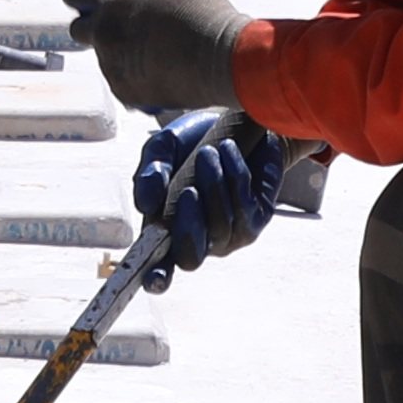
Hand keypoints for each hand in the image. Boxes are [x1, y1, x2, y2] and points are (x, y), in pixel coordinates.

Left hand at [79, 0, 248, 117]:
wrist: (225, 62)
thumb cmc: (203, 14)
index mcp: (113, 4)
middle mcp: (105, 36)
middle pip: (78, 29)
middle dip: (94, 24)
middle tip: (125, 22)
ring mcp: (113, 67)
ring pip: (102, 55)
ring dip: (118, 48)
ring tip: (156, 46)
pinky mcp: (126, 92)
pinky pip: (118, 78)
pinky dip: (131, 72)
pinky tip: (159, 65)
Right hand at [126, 104, 287, 276]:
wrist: (238, 122)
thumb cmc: (192, 141)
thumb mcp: (163, 148)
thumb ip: (150, 173)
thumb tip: (145, 205)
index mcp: (167, 230)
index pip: (159, 267)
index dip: (156, 277)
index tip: (153, 280)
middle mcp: (199, 240)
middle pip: (190, 258)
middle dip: (188, 227)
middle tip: (188, 191)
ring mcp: (230, 235)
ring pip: (220, 227)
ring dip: (214, 185)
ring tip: (209, 152)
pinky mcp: (256, 220)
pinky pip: (244, 208)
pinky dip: (235, 176)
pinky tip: (228, 151)